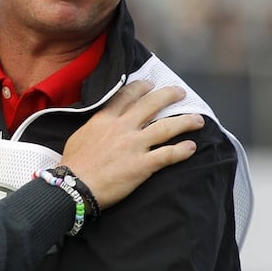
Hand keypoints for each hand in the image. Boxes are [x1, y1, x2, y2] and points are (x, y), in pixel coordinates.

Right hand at [59, 81, 202, 208]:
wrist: (75, 185)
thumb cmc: (73, 164)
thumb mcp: (79, 135)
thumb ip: (95, 126)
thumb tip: (101, 124)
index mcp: (105, 119)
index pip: (127, 96)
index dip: (142, 88)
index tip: (151, 85)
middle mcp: (123, 127)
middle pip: (152, 105)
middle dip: (169, 96)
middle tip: (181, 93)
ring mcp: (134, 145)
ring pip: (166, 127)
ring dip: (185, 122)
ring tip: (198, 120)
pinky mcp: (143, 164)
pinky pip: (168, 154)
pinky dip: (182, 150)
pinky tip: (191, 147)